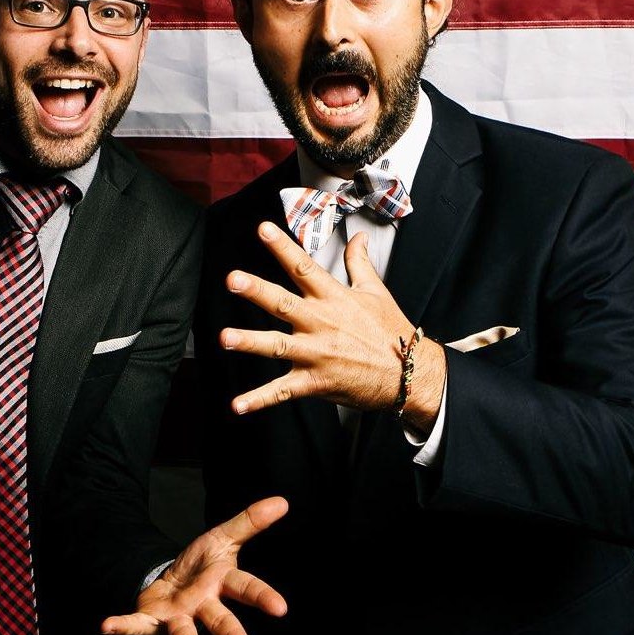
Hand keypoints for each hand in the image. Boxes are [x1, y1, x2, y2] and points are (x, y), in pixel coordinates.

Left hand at [100, 497, 287, 634]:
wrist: (170, 585)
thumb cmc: (203, 567)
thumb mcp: (224, 538)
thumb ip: (250, 522)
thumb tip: (283, 501)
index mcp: (222, 584)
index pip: (247, 589)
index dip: (263, 597)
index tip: (280, 608)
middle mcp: (204, 606)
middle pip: (220, 620)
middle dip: (231, 634)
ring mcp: (178, 618)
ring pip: (183, 632)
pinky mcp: (151, 623)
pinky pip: (136, 627)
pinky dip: (122, 627)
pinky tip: (106, 626)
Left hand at [220, 222, 444, 425]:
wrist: (408, 374)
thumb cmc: (390, 331)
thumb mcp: (376, 291)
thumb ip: (359, 262)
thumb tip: (357, 237)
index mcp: (333, 299)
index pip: (304, 267)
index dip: (283, 247)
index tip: (263, 229)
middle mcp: (321, 323)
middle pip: (284, 304)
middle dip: (258, 291)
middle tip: (234, 279)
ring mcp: (316, 354)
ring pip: (278, 346)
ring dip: (250, 342)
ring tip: (225, 338)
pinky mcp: (315, 381)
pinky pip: (283, 391)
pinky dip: (260, 400)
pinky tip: (237, 405)